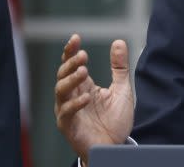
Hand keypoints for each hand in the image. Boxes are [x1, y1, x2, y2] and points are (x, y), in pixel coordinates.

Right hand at [54, 34, 133, 165]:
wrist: (116, 146)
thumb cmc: (115, 119)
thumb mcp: (122, 89)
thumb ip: (119, 67)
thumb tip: (118, 41)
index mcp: (84, 86)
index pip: (72, 65)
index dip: (71, 51)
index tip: (76, 37)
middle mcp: (72, 96)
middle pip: (63, 75)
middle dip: (71, 63)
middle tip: (82, 54)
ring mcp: (68, 111)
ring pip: (61, 91)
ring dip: (71, 79)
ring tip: (83, 70)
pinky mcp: (69, 126)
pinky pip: (66, 113)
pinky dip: (74, 104)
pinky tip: (86, 97)